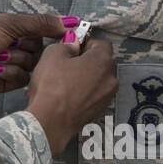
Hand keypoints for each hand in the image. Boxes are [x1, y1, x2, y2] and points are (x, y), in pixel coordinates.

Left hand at [0, 12, 66, 96]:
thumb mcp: (8, 23)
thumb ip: (38, 23)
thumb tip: (68, 22)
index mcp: (14, 28)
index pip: (43, 29)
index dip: (54, 31)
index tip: (71, 32)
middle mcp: (16, 46)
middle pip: (41, 48)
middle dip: (29, 46)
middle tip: (12, 44)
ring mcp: (14, 65)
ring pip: (34, 64)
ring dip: (17, 59)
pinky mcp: (10, 83)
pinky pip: (24, 78)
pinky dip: (11, 72)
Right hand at [24, 39, 116, 153]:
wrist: (50, 121)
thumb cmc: (52, 83)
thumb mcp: (52, 54)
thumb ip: (66, 45)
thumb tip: (73, 46)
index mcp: (103, 60)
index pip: (102, 43)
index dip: (86, 42)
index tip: (71, 47)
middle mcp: (112, 78)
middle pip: (102, 62)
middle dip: (87, 60)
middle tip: (66, 64)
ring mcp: (107, 97)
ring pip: (98, 80)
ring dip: (86, 77)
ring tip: (65, 82)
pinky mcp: (100, 112)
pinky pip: (93, 95)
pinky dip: (84, 93)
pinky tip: (67, 96)